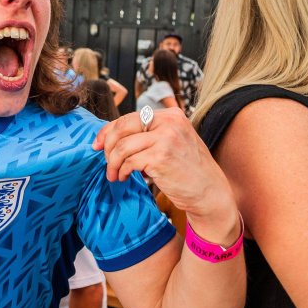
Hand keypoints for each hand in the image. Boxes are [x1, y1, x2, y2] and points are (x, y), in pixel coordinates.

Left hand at [92, 108, 239, 242]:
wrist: (209, 193)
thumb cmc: (187, 170)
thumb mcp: (171, 142)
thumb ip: (148, 135)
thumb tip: (109, 135)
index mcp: (171, 115)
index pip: (129, 117)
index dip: (108, 131)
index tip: (97, 145)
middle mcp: (170, 122)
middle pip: (121, 127)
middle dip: (107, 146)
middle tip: (107, 163)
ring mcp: (166, 139)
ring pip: (122, 147)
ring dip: (112, 164)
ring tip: (115, 175)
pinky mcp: (161, 157)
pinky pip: (128, 162)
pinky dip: (122, 172)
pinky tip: (125, 178)